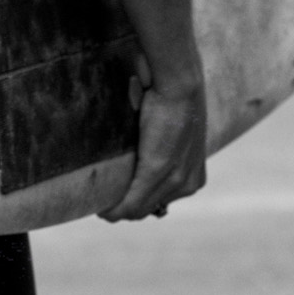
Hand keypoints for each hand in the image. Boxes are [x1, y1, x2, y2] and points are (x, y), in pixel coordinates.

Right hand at [100, 56, 206, 222]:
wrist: (179, 84)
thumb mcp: (173, 132)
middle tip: (104, 199)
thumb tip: (141, 150)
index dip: (137, 202)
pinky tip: (101, 209)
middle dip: (125, 208)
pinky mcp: (157, 171)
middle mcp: (189, 183)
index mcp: (194, 175)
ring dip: (116, 210)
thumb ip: (162, 150)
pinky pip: (131, 204)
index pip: (160, 202)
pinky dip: (113, 209)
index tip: (119, 195)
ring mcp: (175, 180)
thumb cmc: (174, 101)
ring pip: (138, 210)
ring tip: (100, 203)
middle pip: (149, 209)